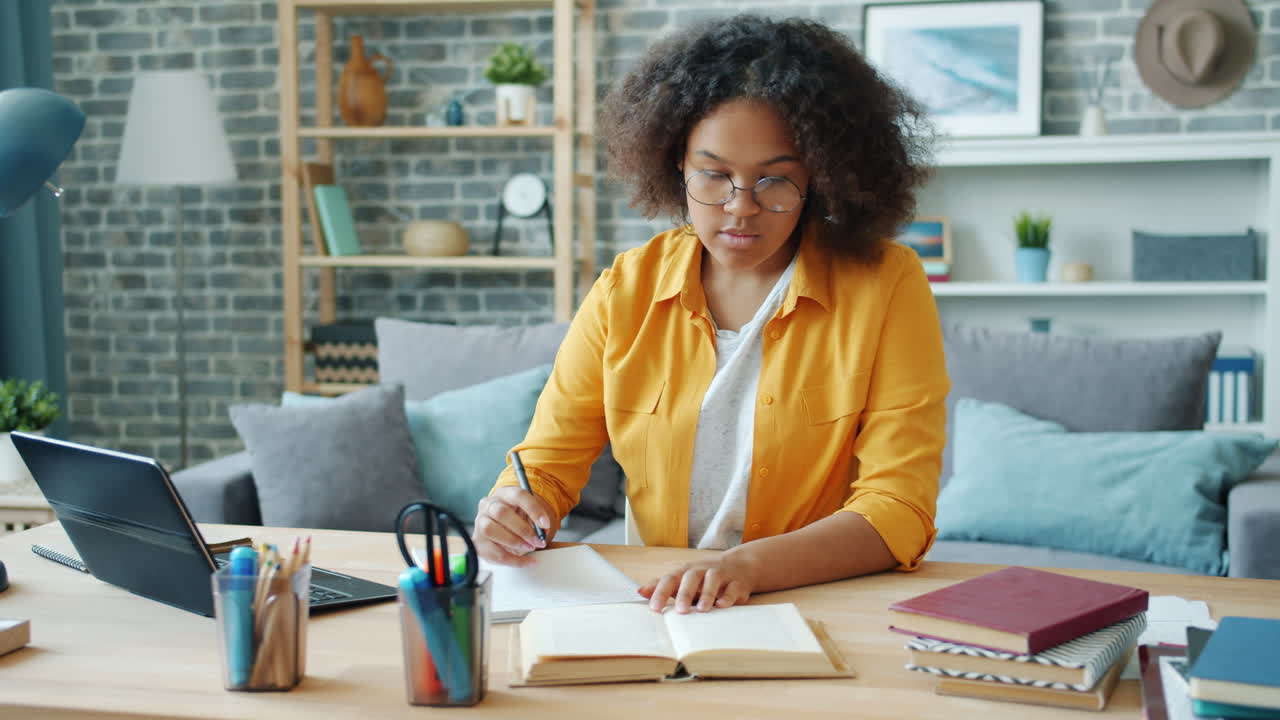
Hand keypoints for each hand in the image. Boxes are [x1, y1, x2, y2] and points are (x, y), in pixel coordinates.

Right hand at [473, 486, 551, 566]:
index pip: (518, 495)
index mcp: (503, 494)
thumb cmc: (516, 519)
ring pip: (490, 530)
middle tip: (538, 541)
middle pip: (501, 513)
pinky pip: (494, 553)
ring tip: (529, 547)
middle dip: (523, 529)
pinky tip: (527, 561)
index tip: (545, 524)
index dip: (533, 509)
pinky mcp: (478, 542)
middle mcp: (488, 505)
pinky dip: (514, 560)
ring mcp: (480, 523)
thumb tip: (543, 532)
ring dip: (513, 541)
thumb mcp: (526, 514)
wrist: (499, 527)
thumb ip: (535, 521)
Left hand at [637, 551, 759, 612]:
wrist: (737, 566)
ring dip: (708, 594)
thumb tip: (639, 592)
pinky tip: (722, 605)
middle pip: (691, 577)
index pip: (670, 579)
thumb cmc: (702, 577)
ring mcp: (720, 576)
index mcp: (685, 572)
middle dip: (685, 593)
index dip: (661, 592)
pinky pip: (732, 588)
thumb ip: (661, 586)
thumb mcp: (681, 579)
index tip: (654, 608)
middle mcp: (701, 571)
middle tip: (680, 611)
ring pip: (713, 580)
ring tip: (703, 609)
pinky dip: (728, 596)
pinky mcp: (736, 584)